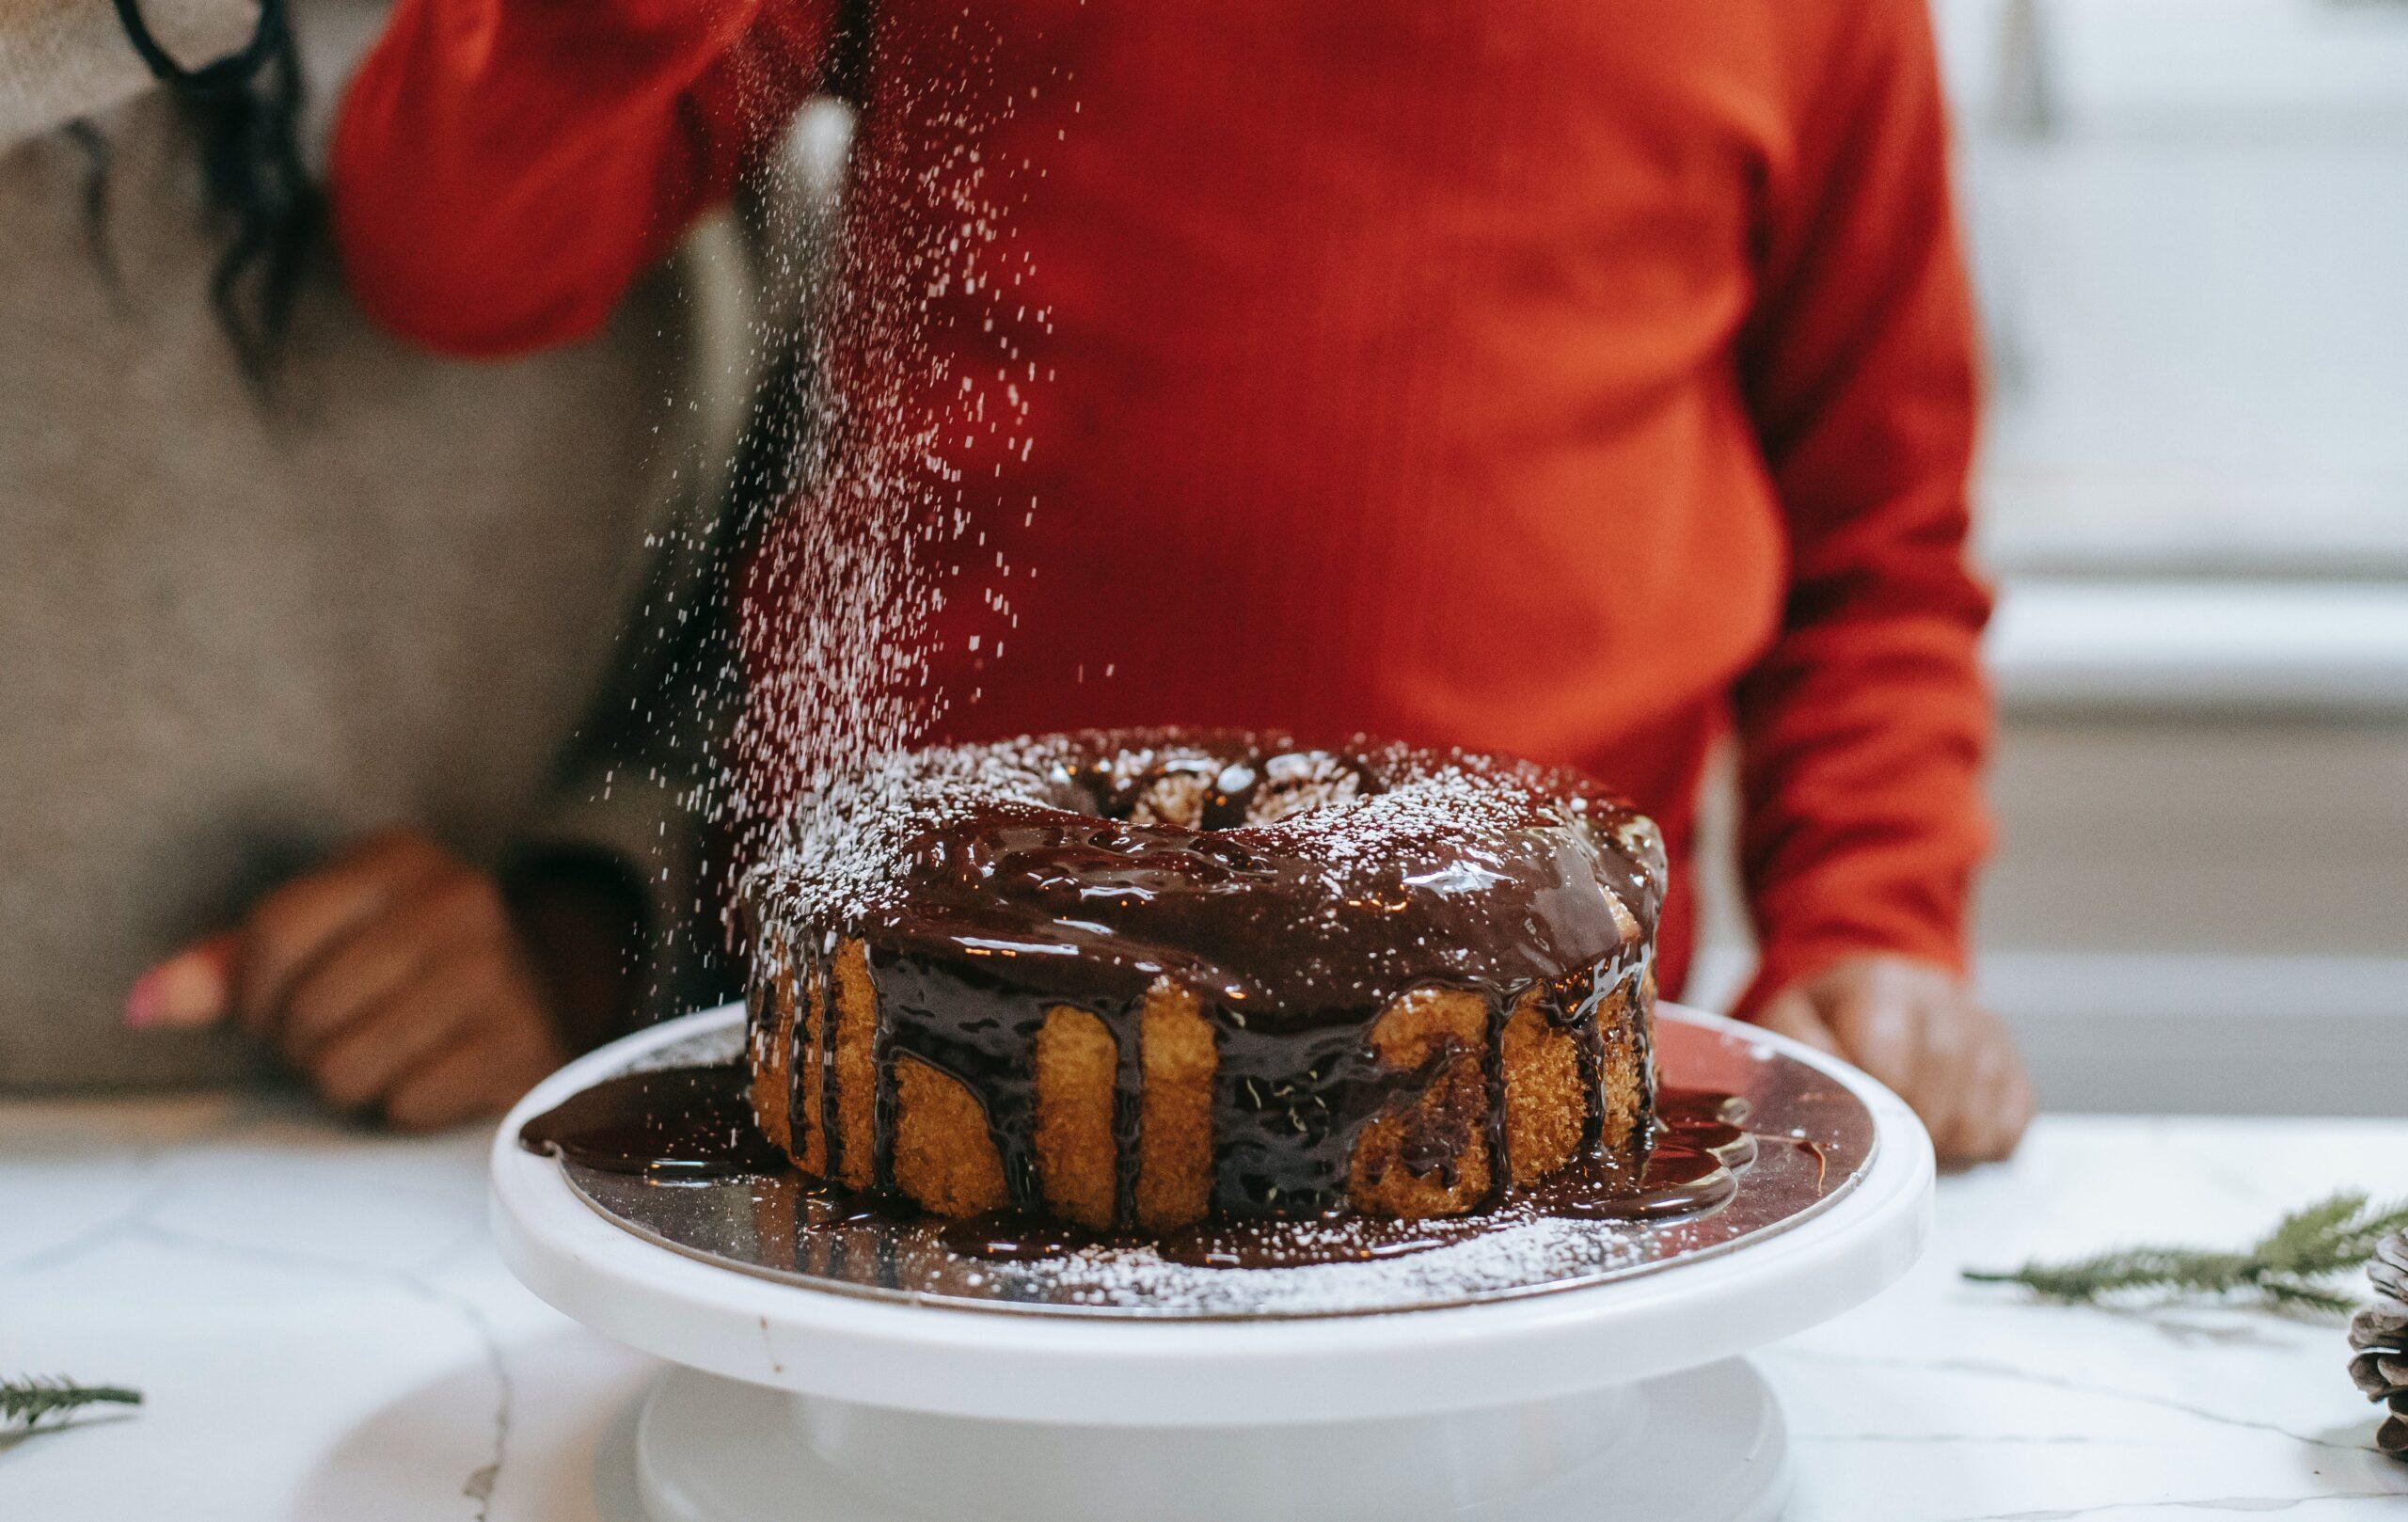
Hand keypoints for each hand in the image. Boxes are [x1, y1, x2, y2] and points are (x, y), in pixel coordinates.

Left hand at [125, 830, 571, 1129]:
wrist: (537, 992)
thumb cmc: (401, 966)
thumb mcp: (324, 939)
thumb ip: (229, 968)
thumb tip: (140, 1005)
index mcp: (401, 858)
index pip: (275, 934)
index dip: (250, 995)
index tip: (268, 1013)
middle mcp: (459, 901)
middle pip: (307, 1009)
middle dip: (301, 1043)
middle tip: (335, 1036)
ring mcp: (497, 973)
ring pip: (346, 1065)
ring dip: (346, 1080)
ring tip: (377, 1055)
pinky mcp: (518, 1043)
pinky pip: (404, 1103)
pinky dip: (402, 1104)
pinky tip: (428, 1074)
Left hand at [1754, 954, 2032, 1165]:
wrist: (1881, 992)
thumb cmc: (1831, 1015)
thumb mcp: (1792, 1016)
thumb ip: (1799, 1047)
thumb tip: (1828, 1090)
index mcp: (1884, 984)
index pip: (1890, 1059)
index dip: (1873, 1105)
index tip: (1857, 1129)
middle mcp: (1945, 1000)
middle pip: (1940, 1091)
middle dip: (1909, 1133)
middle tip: (1885, 1151)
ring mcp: (1987, 1032)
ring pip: (1978, 1116)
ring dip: (1942, 1146)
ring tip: (1912, 1143)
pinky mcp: (2014, 1063)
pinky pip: (2011, 1124)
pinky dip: (1980, 1147)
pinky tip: (1946, 1136)